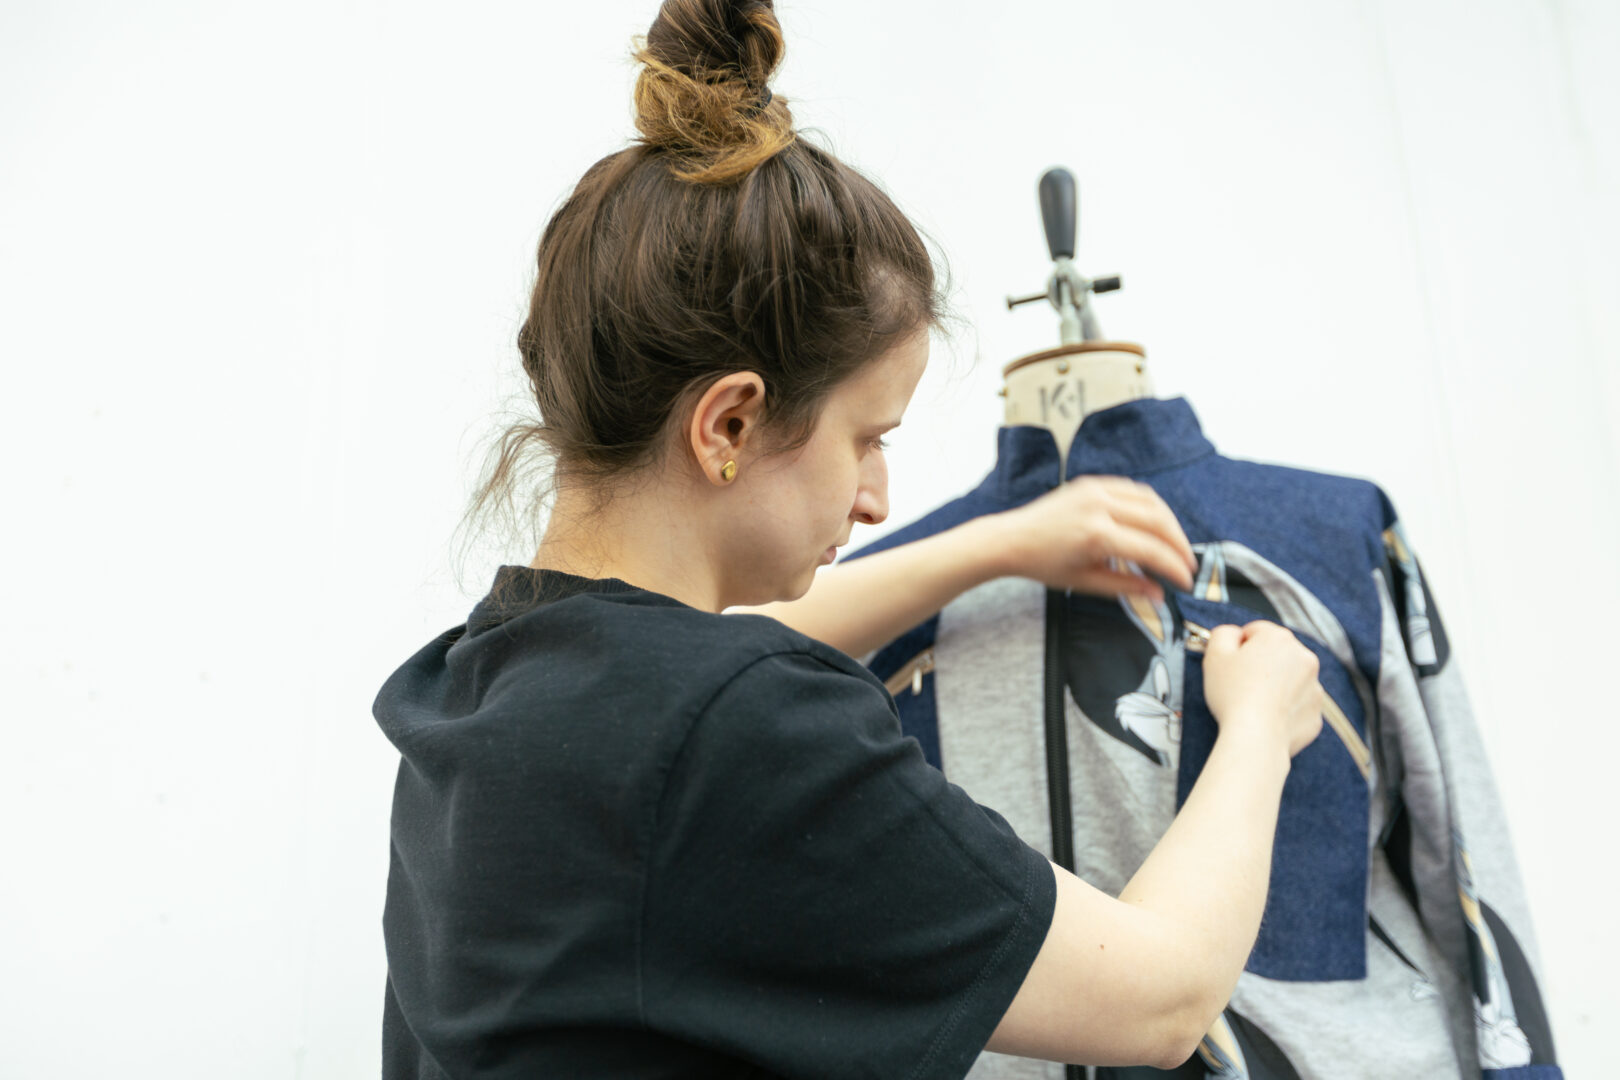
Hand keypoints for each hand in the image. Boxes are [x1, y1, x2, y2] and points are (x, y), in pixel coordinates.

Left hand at [991, 476, 1196, 599]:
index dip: (1173, 567)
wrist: (1011, 539)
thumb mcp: (1085, 582)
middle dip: (1179, 544)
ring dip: (1169, 522)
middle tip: (1186, 563)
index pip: (1150, 550)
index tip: (1185, 581)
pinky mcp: (1092, 483)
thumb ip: (1126, 587)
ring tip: (1174, 544)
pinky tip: (1155, 523)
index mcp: (1096, 536)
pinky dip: (1150, 505)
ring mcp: (1095, 490)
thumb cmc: (1043, 564)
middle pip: (1158, 520)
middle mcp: (1099, 507)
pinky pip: (1133, 490)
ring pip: (1151, 501)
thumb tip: (1160, 595)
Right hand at [1201, 621, 1322, 757]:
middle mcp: (1303, 658)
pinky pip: (1296, 705)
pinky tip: (1265, 717)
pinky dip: (1284, 709)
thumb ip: (1223, 634)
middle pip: (1276, 654)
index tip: (1231, 664)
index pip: (1256, 632)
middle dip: (1259, 665)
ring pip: (1289, 680)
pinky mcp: (1315, 713)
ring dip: (1274, 686)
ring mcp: (1314, 687)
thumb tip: (1233, 634)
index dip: (1238, 647)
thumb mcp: (1215, 654)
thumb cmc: (1235, 697)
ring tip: (1253, 703)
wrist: (1256, 738)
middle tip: (1239, 684)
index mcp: (1279, 639)